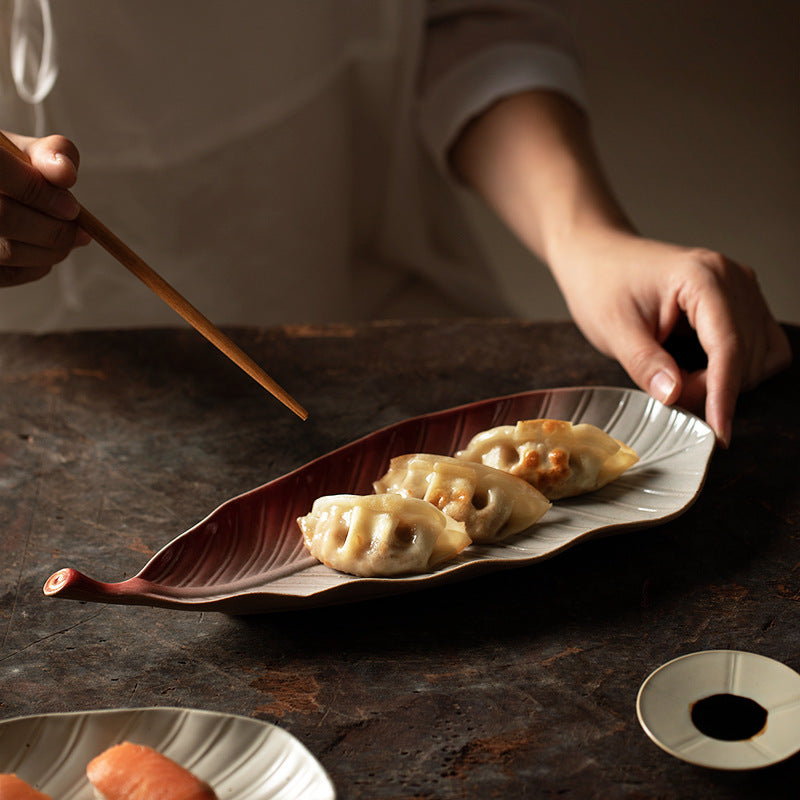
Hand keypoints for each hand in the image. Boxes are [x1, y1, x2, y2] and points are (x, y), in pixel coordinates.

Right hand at [0, 131, 89, 286]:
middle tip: (78, 229)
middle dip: (54, 228)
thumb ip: (51, 154)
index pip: (1, 173)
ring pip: (9, 252)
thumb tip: (66, 173)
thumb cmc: (6, 165)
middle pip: (5, 217)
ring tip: (67, 238)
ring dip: (52, 250)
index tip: (73, 207)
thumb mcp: (24, 150)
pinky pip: (9, 275)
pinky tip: (45, 250)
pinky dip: (38, 266)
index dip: (42, 194)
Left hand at [449, 90, 790, 445]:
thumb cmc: (601, 285)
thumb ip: (645, 364)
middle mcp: (732, 278)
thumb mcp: (613, 329)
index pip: (728, 348)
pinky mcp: (739, 300)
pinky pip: (758, 346)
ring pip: (760, 355)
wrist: (597, 257)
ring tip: (675, 373)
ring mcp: (741, 287)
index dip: (724, 396)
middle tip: (666, 391)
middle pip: (747, 355)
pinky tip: (696, 366)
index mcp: (703, 278)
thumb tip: (675, 397)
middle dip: (714, 387)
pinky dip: (734, 367)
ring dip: (725, 378)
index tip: (719, 434)